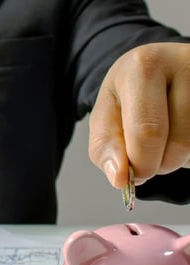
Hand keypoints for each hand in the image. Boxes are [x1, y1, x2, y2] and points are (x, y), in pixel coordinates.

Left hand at [89, 42, 189, 187]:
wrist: (160, 71)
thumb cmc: (131, 96)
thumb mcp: (106, 115)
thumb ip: (105, 147)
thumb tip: (119, 178)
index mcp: (144, 67)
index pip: (147, 130)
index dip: (141, 163)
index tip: (133, 175)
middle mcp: (184, 63)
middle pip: (179, 142)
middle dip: (160, 165)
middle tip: (148, 163)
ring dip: (178, 159)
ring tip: (165, 141)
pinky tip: (181, 135)